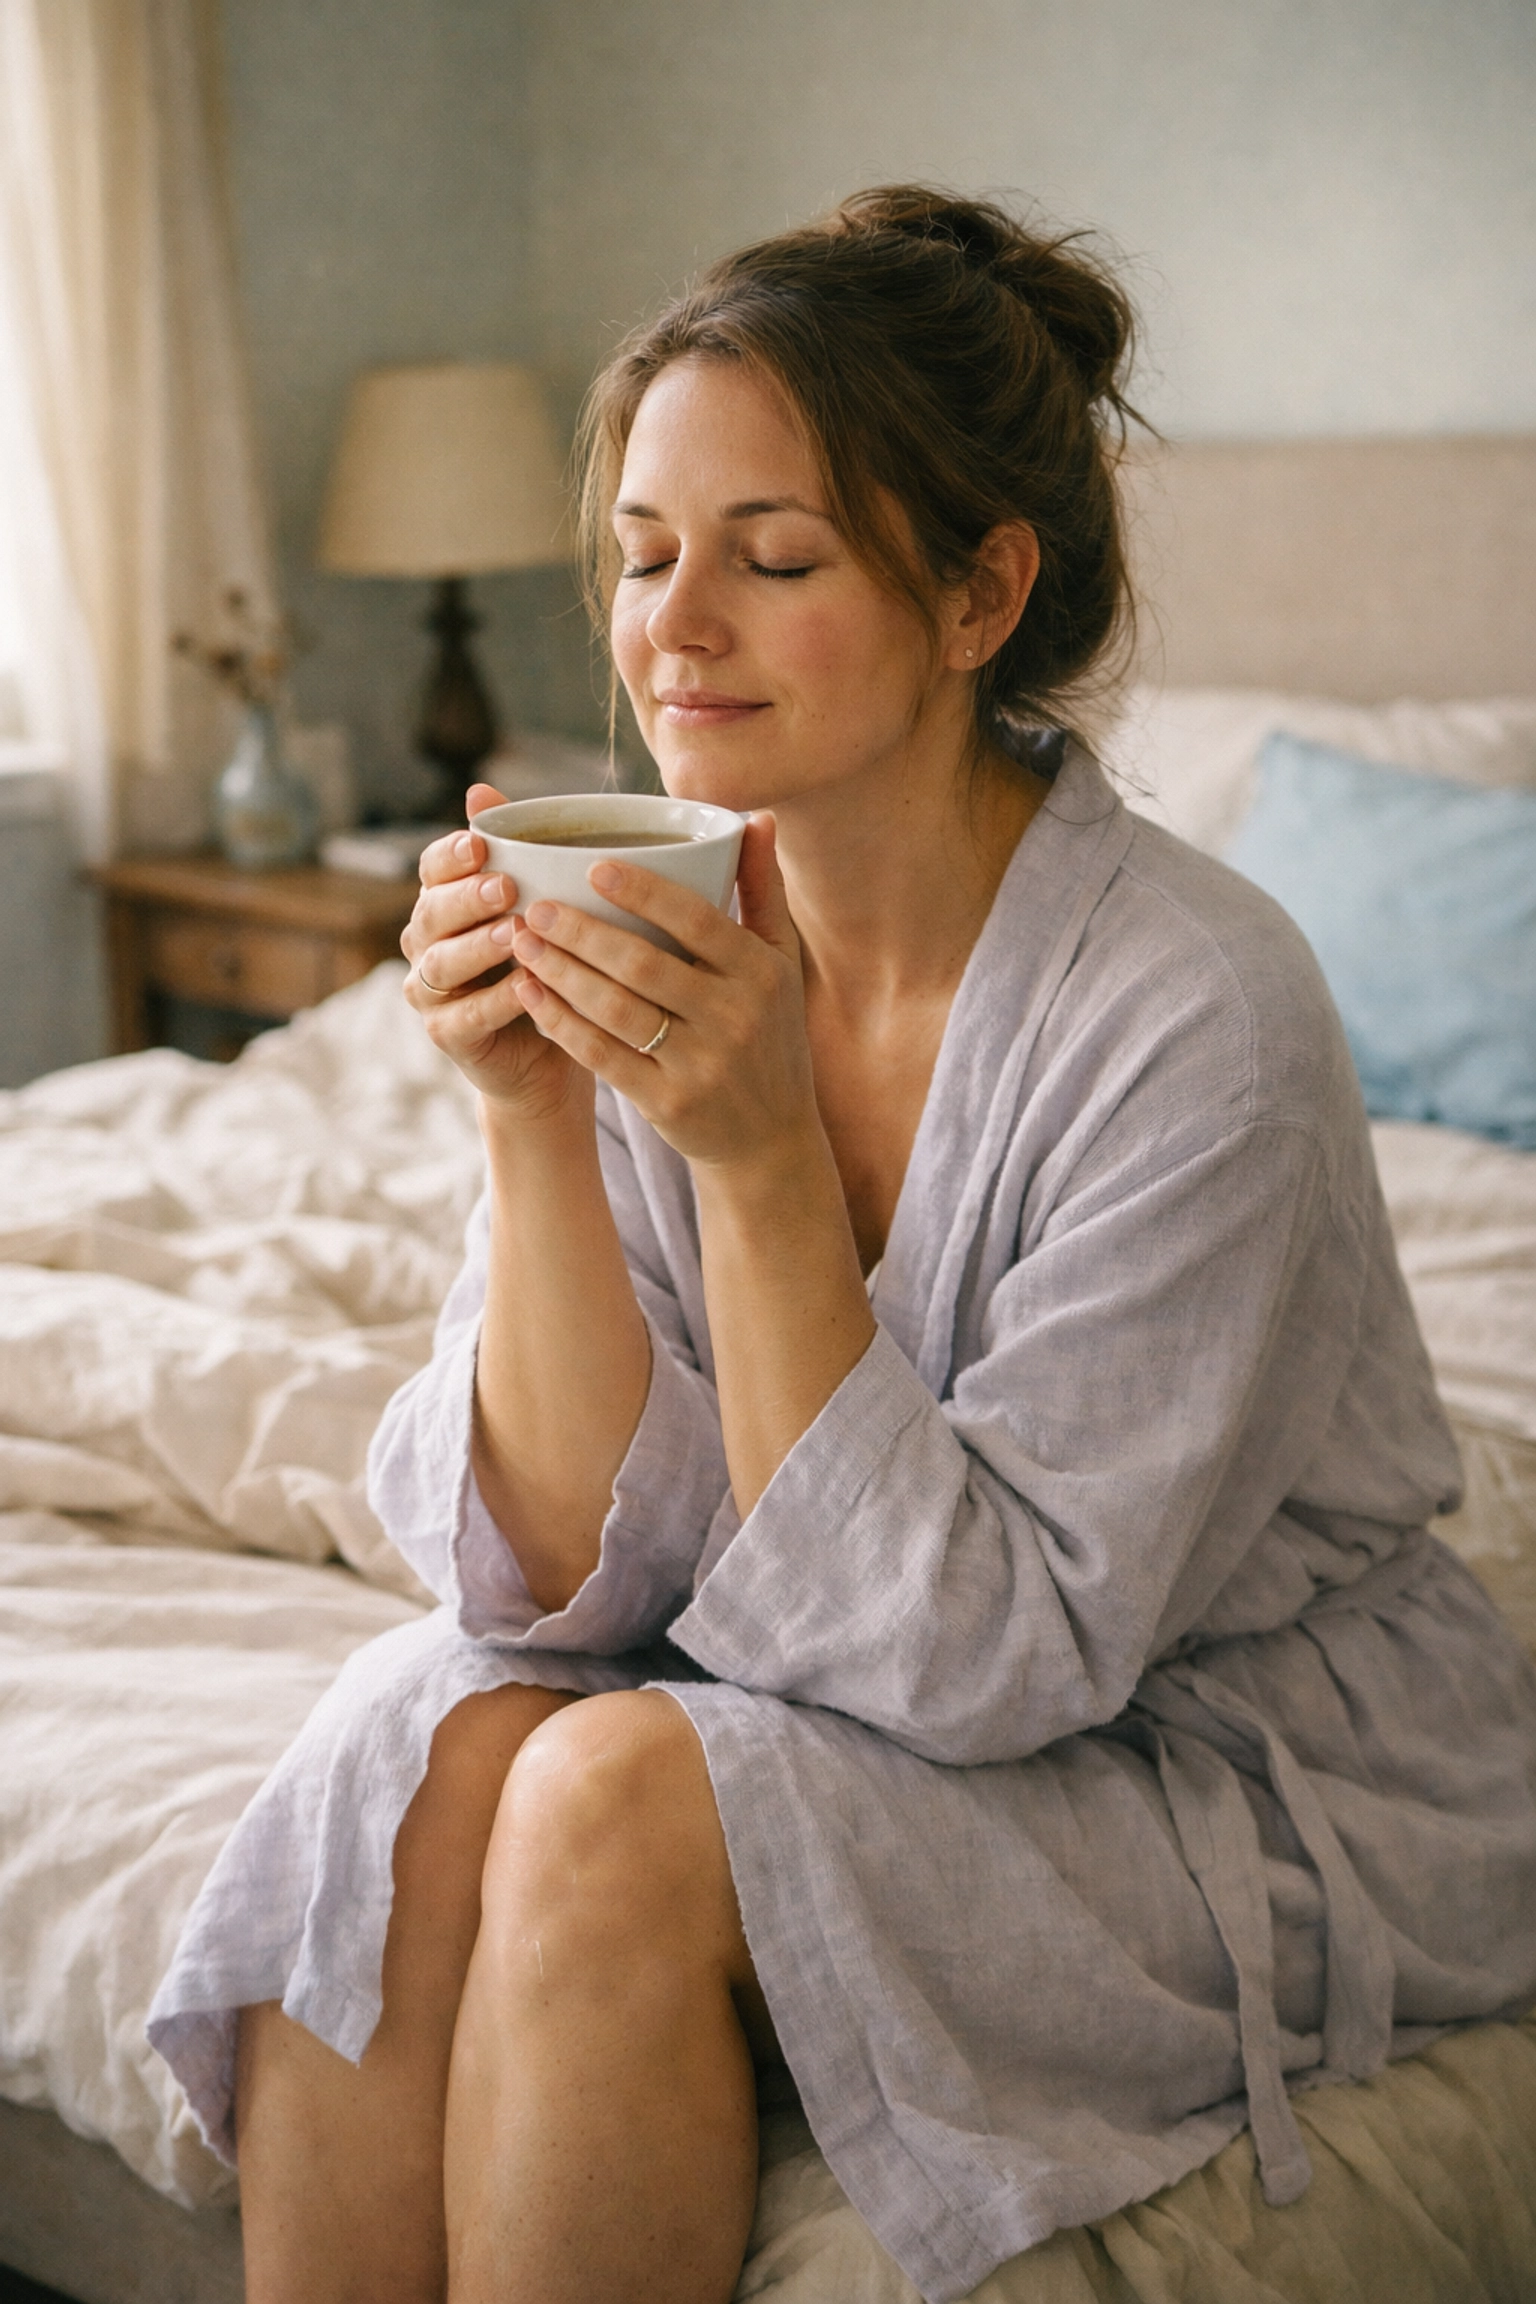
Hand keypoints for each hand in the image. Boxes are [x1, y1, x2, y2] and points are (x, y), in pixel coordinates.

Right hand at [400, 783, 585, 1117]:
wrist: (554, 1052)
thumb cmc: (550, 965)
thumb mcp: (543, 906)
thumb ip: (519, 853)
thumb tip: (480, 788)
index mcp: (446, 903)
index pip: (432, 869)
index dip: (449, 857)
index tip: (479, 845)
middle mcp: (428, 944)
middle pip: (431, 913)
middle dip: (466, 898)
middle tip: (504, 887)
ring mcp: (431, 993)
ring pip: (440, 964)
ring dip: (478, 947)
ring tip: (516, 934)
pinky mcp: (448, 1036)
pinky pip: (465, 1016)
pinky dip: (495, 1001)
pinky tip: (527, 986)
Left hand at [504, 814, 818, 1172]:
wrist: (770, 1137)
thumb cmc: (769, 1032)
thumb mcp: (780, 962)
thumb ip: (763, 889)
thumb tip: (756, 816)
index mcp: (760, 972)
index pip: (696, 919)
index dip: (643, 892)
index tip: (593, 865)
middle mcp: (735, 1016)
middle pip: (644, 964)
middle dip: (582, 932)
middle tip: (535, 906)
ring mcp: (701, 1064)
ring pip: (616, 1010)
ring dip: (562, 974)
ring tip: (522, 943)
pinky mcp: (669, 1103)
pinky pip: (603, 1056)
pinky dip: (562, 1023)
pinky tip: (531, 994)